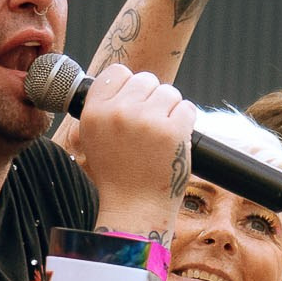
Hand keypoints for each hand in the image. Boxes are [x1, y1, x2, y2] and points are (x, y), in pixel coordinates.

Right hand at [71, 64, 195, 234]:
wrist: (135, 209)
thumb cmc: (118, 176)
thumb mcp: (94, 139)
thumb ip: (104, 109)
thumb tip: (124, 81)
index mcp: (94, 113)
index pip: (117, 72)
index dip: (128, 86)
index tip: (132, 104)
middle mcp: (118, 112)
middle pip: (146, 79)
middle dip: (151, 98)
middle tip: (149, 126)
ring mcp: (146, 120)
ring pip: (169, 91)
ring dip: (170, 110)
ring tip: (161, 135)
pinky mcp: (172, 131)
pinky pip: (187, 108)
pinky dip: (185, 122)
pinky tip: (174, 140)